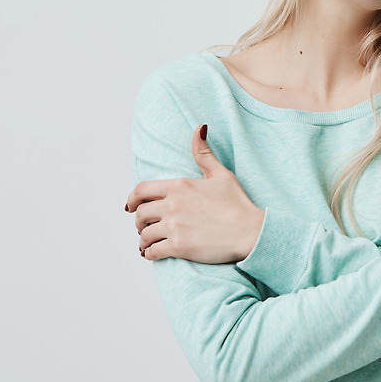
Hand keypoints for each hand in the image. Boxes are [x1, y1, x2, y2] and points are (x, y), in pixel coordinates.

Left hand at [125, 124, 265, 262]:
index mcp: (180, 186)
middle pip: (140, 214)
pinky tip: (153, 253)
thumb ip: (204, 153)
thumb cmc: (238, 204)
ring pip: (144, 234)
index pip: (141, 190)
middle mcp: (173, 204)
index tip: (130, 207)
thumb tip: (200, 127)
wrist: (250, 231)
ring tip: (148, 244)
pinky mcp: (178, 246)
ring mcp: (174, 226)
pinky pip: (152, 251)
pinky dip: (149, 253)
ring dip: (143, 240)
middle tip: (145, 228)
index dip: (132, 200)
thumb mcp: (222, 174)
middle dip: (139, 222)